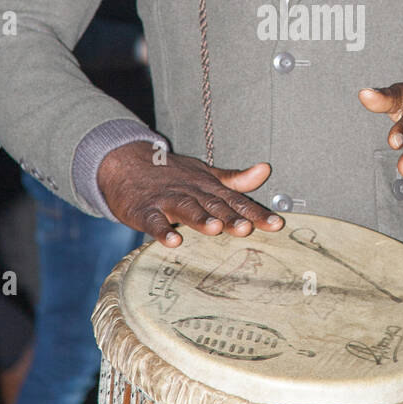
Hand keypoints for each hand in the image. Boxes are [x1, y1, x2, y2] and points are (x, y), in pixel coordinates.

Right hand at [96, 141, 283, 247]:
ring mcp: (167, 200)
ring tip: (215, 229)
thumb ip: (235, 179)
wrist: (126, 163)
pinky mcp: (145, 209)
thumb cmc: (171, 174)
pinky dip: (162, 230)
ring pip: (187, 208)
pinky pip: (154, 221)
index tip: (276, 224)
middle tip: (247, 228)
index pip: (236, 201)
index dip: (256, 212)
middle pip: (214, 206)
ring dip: (200, 219)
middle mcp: (191, 192)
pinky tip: (172, 241)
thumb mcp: (205, 174)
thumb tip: (265, 170)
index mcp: (208, 187)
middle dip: (232, 218)